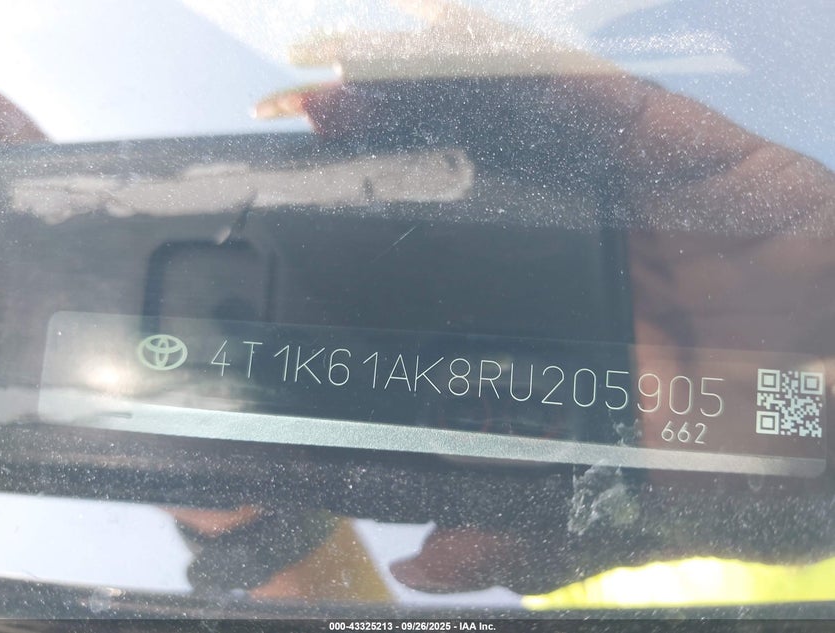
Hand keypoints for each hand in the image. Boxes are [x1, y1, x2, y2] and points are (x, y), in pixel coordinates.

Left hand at [281, 66, 834, 594]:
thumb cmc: (758, 451)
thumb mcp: (626, 506)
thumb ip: (527, 530)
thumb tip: (421, 564)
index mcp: (545, 319)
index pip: (436, 277)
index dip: (363, 256)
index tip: (292, 245)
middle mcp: (564, 242)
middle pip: (449, 181)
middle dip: (368, 156)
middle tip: (287, 143)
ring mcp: (609, 184)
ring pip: (491, 119)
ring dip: (404, 94)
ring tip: (324, 86)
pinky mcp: (658, 135)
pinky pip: (570, 84)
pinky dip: (497, 52)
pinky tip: (426, 31)